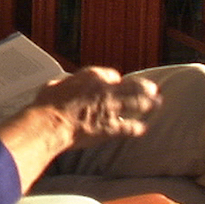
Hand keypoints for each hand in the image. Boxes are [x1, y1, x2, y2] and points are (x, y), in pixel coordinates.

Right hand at [31, 67, 159, 148]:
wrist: (50, 124)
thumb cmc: (47, 105)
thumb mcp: (54, 85)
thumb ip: (65, 84)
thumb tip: (62, 84)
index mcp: (91, 76)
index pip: (112, 74)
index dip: (115, 80)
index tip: (117, 83)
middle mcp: (106, 90)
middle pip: (133, 85)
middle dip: (145, 87)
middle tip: (153, 89)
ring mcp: (111, 109)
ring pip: (138, 103)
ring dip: (149, 103)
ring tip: (157, 103)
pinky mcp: (111, 127)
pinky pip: (130, 127)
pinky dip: (138, 128)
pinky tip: (143, 129)